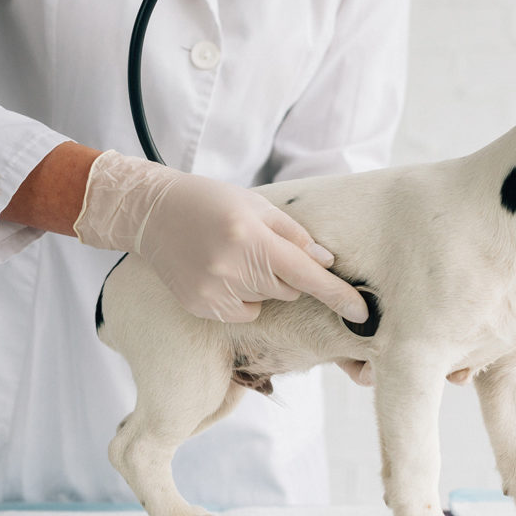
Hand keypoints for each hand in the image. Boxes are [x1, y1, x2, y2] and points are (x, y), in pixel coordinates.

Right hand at [74, 150, 367, 323]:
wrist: (153, 213)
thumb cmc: (211, 202)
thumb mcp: (257, 206)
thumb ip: (294, 235)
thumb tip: (326, 263)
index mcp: (251, 238)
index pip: (306, 274)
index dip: (337, 294)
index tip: (362, 312)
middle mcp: (233, 269)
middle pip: (289, 289)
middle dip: (285, 273)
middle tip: (257, 246)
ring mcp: (215, 293)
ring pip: (268, 301)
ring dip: (263, 284)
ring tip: (233, 256)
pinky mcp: (202, 308)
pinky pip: (245, 312)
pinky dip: (242, 297)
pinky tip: (219, 272)